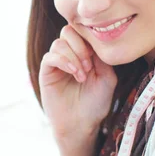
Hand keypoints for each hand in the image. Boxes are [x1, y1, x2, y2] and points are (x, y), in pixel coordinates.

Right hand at [39, 25, 116, 142]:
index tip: (98, 58)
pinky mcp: (46, 72)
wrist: (81, 124)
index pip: (83, 31)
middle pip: (68, 31)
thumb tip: (94, 41)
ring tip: (82, 75)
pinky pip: (50, 56)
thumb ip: (102, 58)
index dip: (90, 39)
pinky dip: (63, 60)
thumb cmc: (95, 104)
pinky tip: (74, 72)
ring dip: (73, 56)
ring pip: (59, 43)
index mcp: (84, 53)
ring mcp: (56, 63)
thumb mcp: (107, 78)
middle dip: (81, 45)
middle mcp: (69, 55)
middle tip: (89, 65)